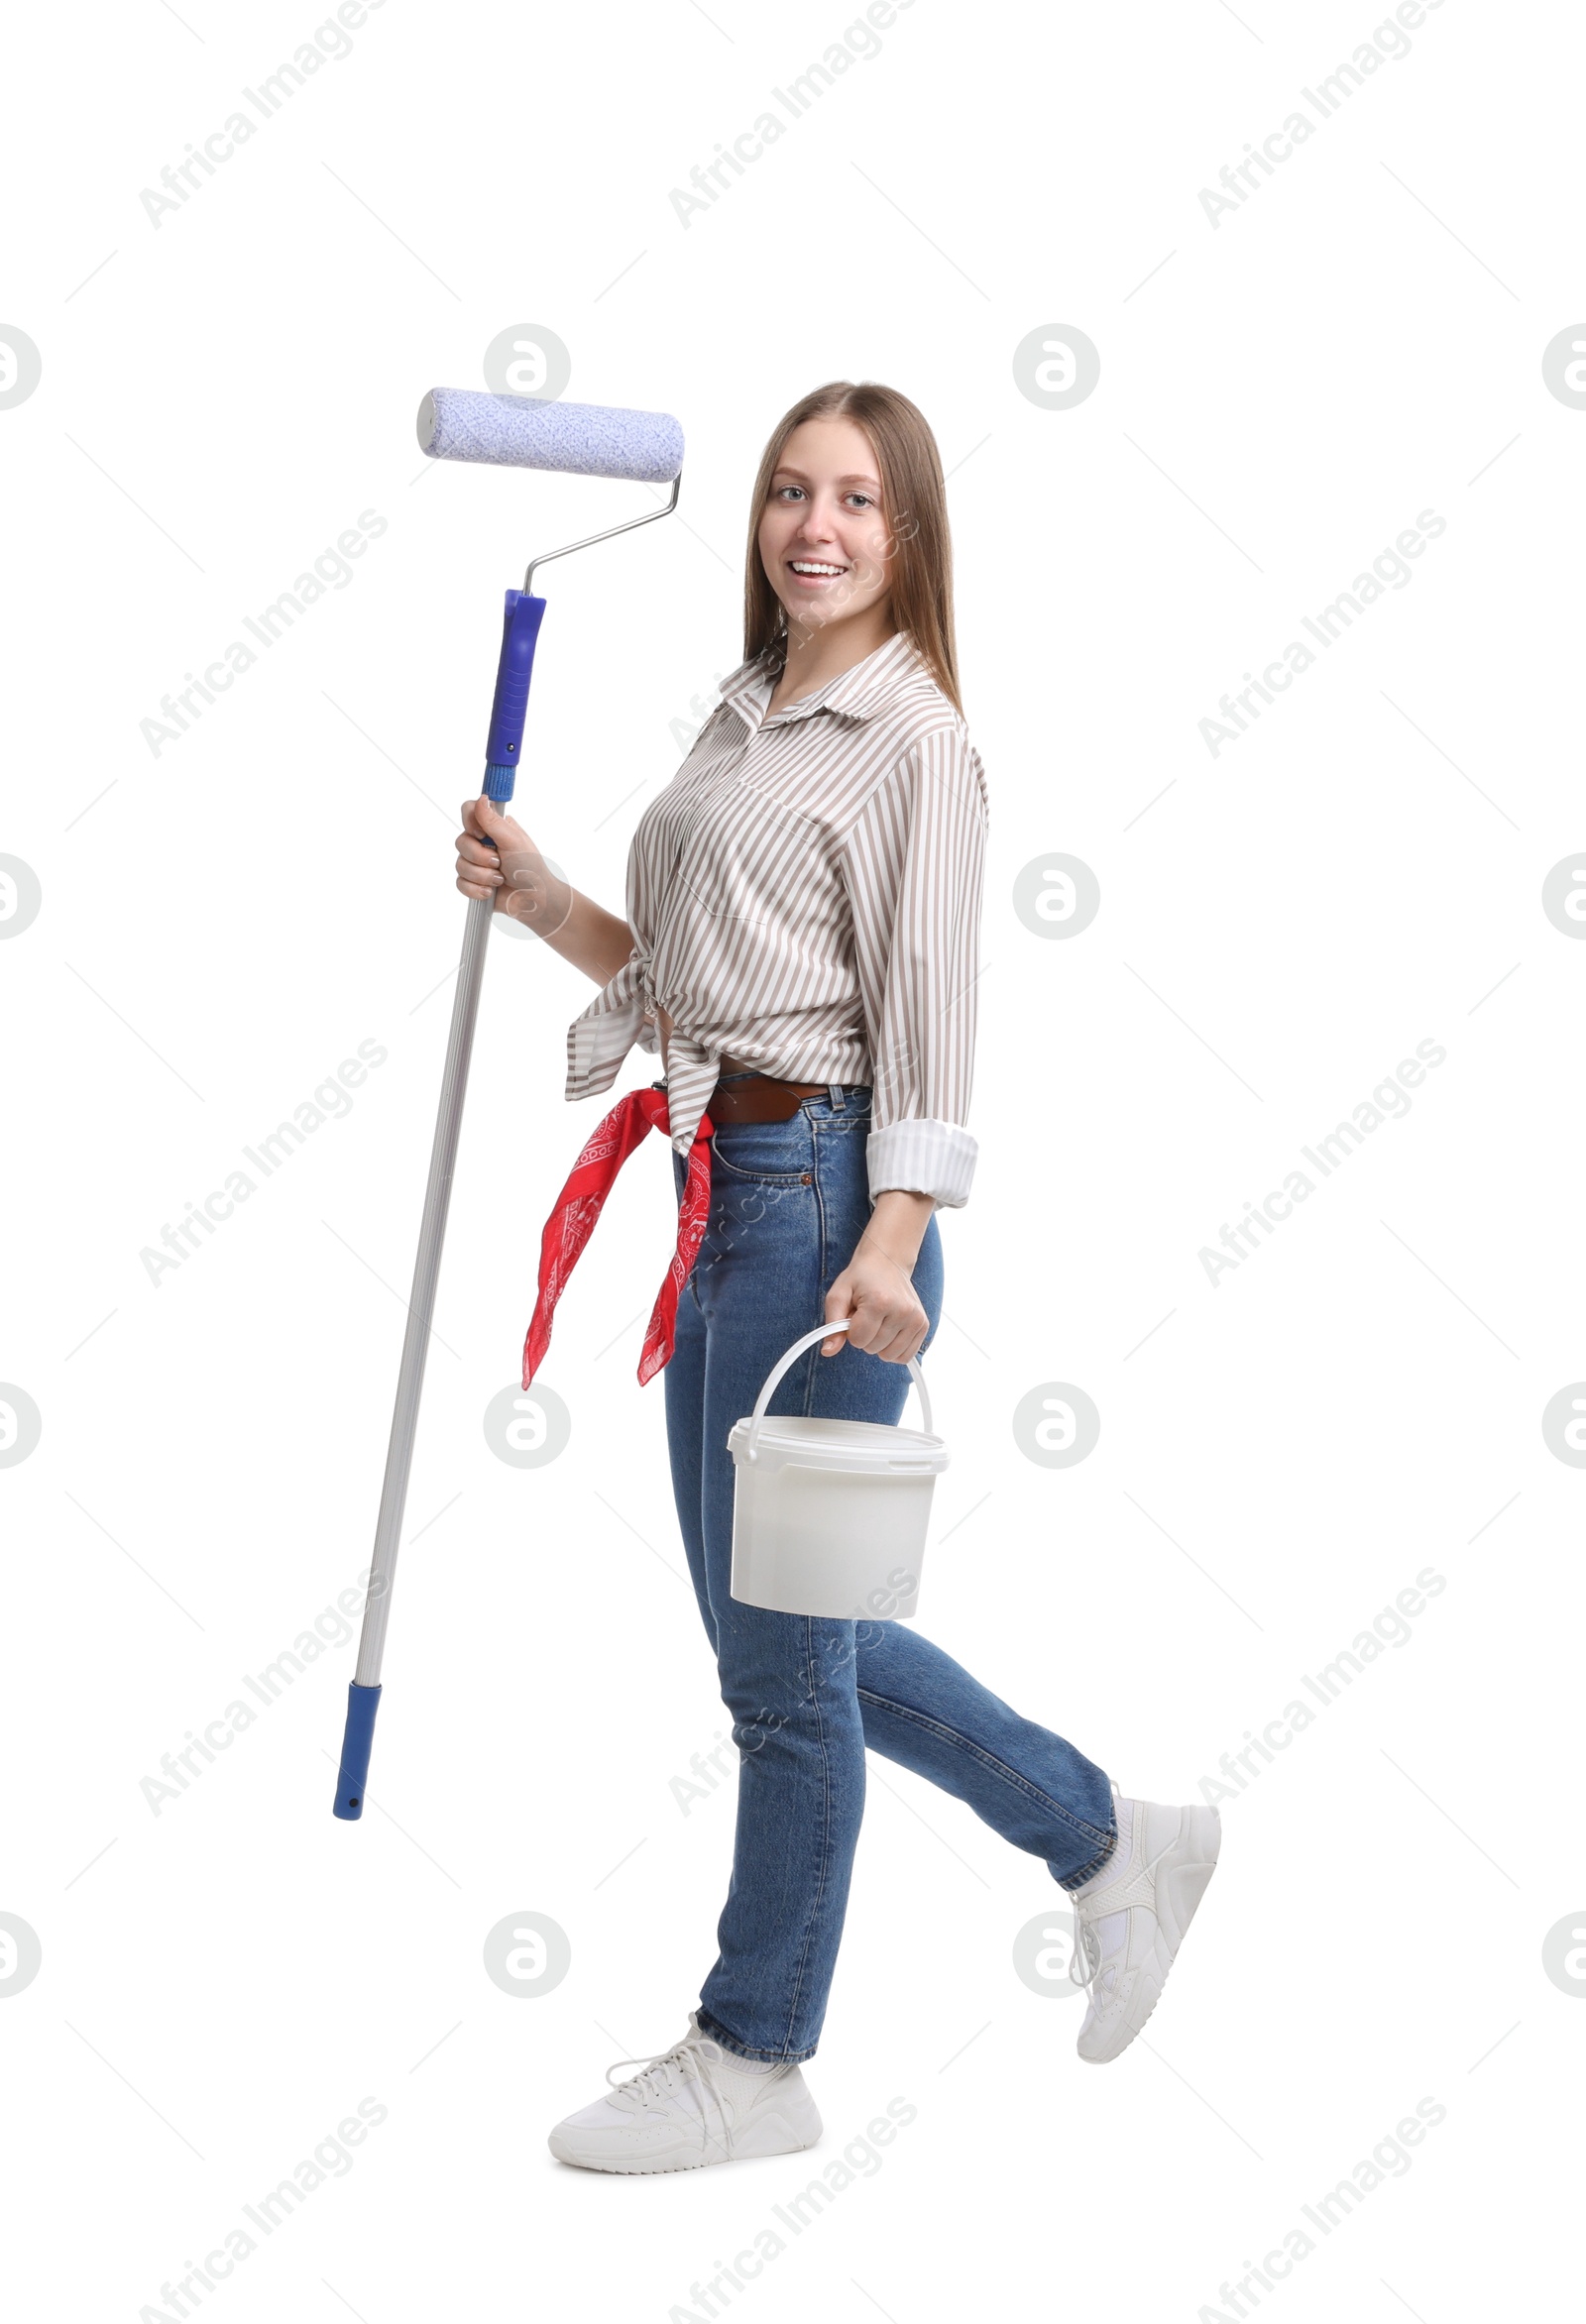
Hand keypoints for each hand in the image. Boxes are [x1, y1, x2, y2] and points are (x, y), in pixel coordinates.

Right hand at [455, 797, 570, 933]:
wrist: (534, 899)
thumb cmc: (531, 868)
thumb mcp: (513, 840)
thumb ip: (493, 821)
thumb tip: (481, 797)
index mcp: (493, 827)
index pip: (468, 811)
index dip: (470, 823)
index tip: (481, 834)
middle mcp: (482, 842)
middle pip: (461, 841)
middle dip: (480, 857)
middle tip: (499, 862)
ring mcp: (476, 862)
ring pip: (459, 864)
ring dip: (482, 875)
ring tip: (500, 879)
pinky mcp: (472, 882)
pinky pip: (460, 883)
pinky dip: (476, 889)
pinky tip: (490, 891)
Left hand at [821, 1232, 928, 1365]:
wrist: (888, 1261)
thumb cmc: (860, 1278)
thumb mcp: (838, 1295)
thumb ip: (832, 1325)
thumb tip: (828, 1351)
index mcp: (880, 1302)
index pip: (858, 1340)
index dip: (851, 1331)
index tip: (856, 1314)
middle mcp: (902, 1311)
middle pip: (873, 1348)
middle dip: (865, 1336)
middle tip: (868, 1315)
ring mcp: (916, 1319)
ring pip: (889, 1356)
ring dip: (879, 1344)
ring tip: (880, 1321)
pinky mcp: (923, 1325)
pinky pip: (905, 1357)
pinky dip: (894, 1350)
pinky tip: (891, 1332)